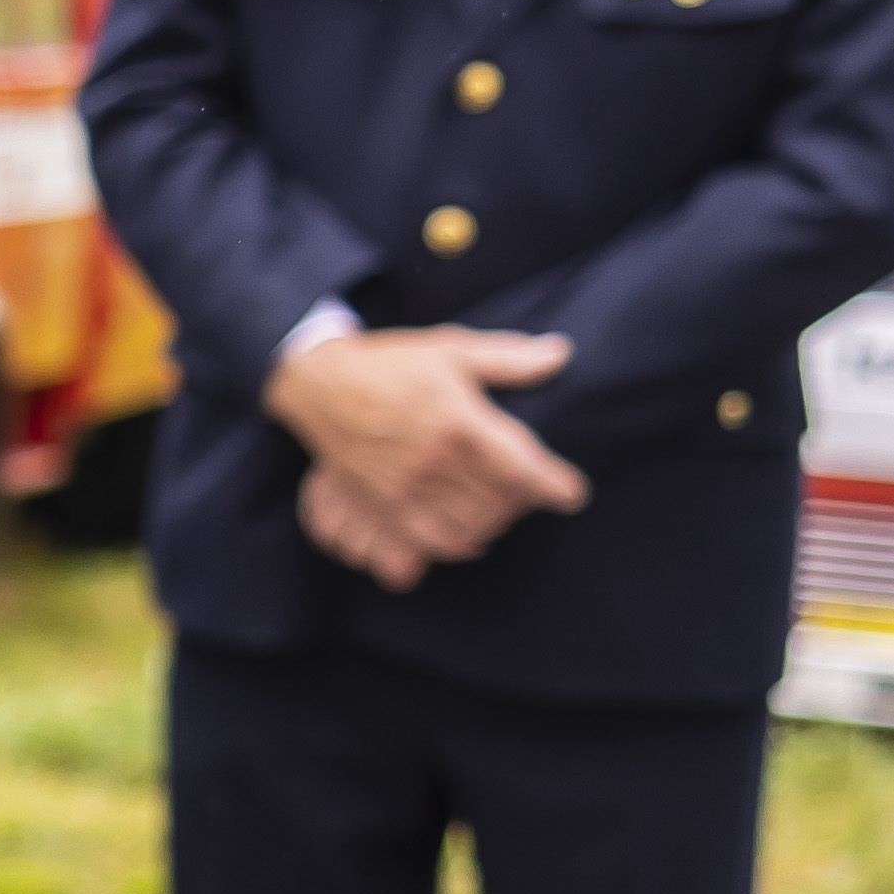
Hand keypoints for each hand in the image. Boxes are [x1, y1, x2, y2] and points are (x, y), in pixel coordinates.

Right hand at [265, 322, 583, 580]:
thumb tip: (560, 354)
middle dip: (525, 502)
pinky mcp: (383, 504)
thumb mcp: (451, 348)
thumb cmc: (390, 364)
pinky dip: (459, 544)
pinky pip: (430, 541)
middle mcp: (434, 460)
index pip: (521, 466)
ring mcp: (406, 487)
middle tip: (533, 491)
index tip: (574, 494)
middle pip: (500, 501)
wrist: (320, 385)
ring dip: (495, 523)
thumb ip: (508, 357)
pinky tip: (471, 534)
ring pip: (470, 526)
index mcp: (458, 419)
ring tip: (503, 508)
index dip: (554, 486)